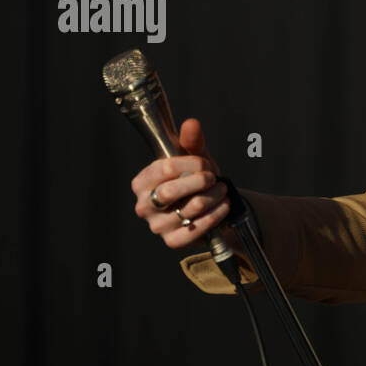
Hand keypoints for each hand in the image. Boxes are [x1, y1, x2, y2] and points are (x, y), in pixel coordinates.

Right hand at [130, 117, 232, 249]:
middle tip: (214, 177)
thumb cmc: (196, 179)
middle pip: (170, 192)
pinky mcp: (173, 241)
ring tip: (222, 189)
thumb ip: (192, 141)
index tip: (205, 164)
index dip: (190, 163)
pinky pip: (196, 228)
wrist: (210, 207)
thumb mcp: (195, 159)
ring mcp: (157, 226)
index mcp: (142, 182)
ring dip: (213, 196)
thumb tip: (191, 124)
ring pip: (189, 208)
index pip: (164, 168)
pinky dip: (215, 214)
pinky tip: (223, 205)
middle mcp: (144, 205)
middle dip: (200, 181)